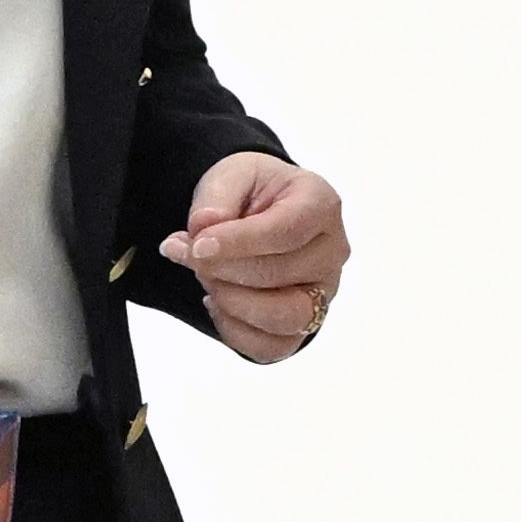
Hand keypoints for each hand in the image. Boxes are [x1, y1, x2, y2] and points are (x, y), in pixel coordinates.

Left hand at [161, 151, 348, 358]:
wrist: (261, 213)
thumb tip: (204, 226)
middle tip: (188, 254)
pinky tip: (217, 302)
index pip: (286, 231)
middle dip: (222, 268)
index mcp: (321, 204)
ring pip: (283, 317)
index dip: (238, 242)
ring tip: (206, 278)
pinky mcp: (306, 324)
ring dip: (232, 302)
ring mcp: (324, 292)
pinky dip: (235, 330)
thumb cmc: (253, 193)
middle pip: (278, 273)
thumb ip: (216, 196)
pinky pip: (273, 347)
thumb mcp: (232, 174)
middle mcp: (332, 251)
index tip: (198, 246)